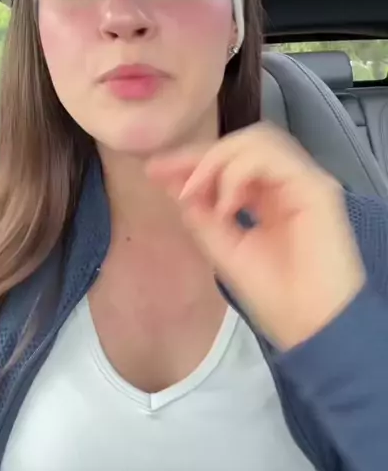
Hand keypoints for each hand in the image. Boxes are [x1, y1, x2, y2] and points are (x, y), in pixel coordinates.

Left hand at [146, 123, 365, 350]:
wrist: (314, 330)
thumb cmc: (277, 299)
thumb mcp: (225, 250)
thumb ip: (201, 214)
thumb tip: (171, 181)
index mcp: (269, 196)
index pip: (231, 161)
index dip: (192, 160)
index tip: (154, 169)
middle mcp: (288, 183)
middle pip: (242, 142)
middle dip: (199, 154)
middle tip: (166, 172)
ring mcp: (303, 181)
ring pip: (258, 139)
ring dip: (219, 159)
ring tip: (199, 193)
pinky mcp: (317, 188)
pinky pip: (271, 157)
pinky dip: (239, 172)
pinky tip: (227, 206)